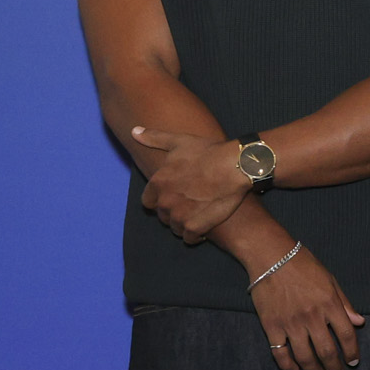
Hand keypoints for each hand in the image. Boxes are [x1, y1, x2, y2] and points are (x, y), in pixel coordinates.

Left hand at [130, 126, 251, 242]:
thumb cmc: (208, 152)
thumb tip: (134, 131)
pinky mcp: (196, 226)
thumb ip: (154, 138)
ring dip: (184, 224)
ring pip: (175, 227)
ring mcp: (180, 215)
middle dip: (173, 211)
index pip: (148, 202)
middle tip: (190, 203)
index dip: (160, 200)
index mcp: (158, 182)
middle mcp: (165, 200)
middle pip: (163, 216)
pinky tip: (203, 228)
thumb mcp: (179, 141)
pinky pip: (189, 238)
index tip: (173, 196)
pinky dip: (194, 235)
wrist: (235, 166)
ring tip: (198, 215)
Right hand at [252, 242, 364, 369]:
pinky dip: (287, 366)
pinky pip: (279, 353)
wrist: (270, 256)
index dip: (352, 352)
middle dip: (335, 367)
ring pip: (305, 357)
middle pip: (327, 351)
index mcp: (329, 304)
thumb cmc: (303, 264)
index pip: (346, 336)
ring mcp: (291, 323)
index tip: (353, 362)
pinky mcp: (271, 326)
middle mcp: (312, 317)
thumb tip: (360, 322)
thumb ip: (344, 303)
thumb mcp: (330, 280)